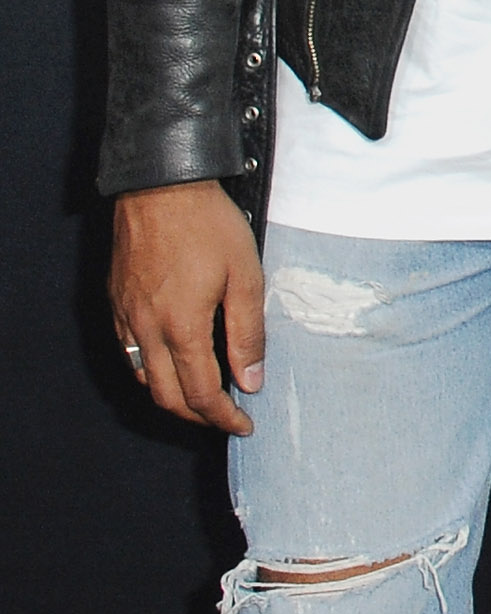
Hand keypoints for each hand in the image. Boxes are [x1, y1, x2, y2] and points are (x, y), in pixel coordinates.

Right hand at [110, 181, 264, 433]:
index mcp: (182, 327)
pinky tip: (173, 361)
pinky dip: (151, 369)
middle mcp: (146, 330)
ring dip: (172, 395)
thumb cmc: (209, 226)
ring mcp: (127, 317)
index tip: (243, 426)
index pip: (201, 393)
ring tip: (204, 394)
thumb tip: (251, 381)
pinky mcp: (117, 303)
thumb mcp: (246, 275)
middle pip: (167, 396)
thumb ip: (248, 333)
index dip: (223, 417)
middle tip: (225, 417)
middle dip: (198, 415)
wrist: (161, 187)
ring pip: (143, 378)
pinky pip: (129, 352)